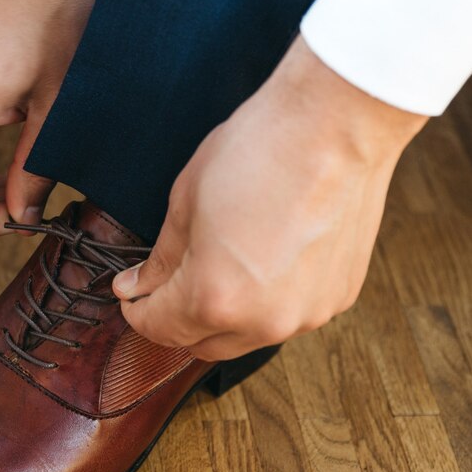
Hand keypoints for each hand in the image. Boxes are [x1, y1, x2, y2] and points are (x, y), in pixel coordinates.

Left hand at [112, 38, 427, 359]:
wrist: (337, 126)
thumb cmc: (259, 152)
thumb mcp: (186, 201)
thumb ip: (161, 259)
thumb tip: (138, 286)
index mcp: (213, 298)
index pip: (160, 329)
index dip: (139, 313)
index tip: (132, 295)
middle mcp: (263, 321)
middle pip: (203, 345)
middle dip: (179, 320)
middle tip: (169, 283)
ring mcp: (306, 314)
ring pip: (249, 336)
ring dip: (227, 314)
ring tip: (223, 263)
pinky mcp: (339, 299)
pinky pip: (290, 315)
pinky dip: (269, 300)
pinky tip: (267, 257)